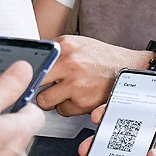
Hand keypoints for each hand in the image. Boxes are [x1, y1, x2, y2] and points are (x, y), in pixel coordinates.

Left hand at [36, 35, 151, 115]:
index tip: (27, 76)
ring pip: (44, 101)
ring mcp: (75, 84)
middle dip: (38, 86)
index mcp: (64, 45)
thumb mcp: (76, 45)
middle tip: (46, 86)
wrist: (129, 68)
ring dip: (52, 99)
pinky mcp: (82, 102)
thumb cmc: (102, 57)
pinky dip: (68, 107)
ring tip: (66, 90)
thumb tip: (29, 64)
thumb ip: (55, 52)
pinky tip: (79, 96)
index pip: (34, 61)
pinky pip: (62, 111)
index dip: (29, 71)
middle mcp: (69, 63)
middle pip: (34, 82)